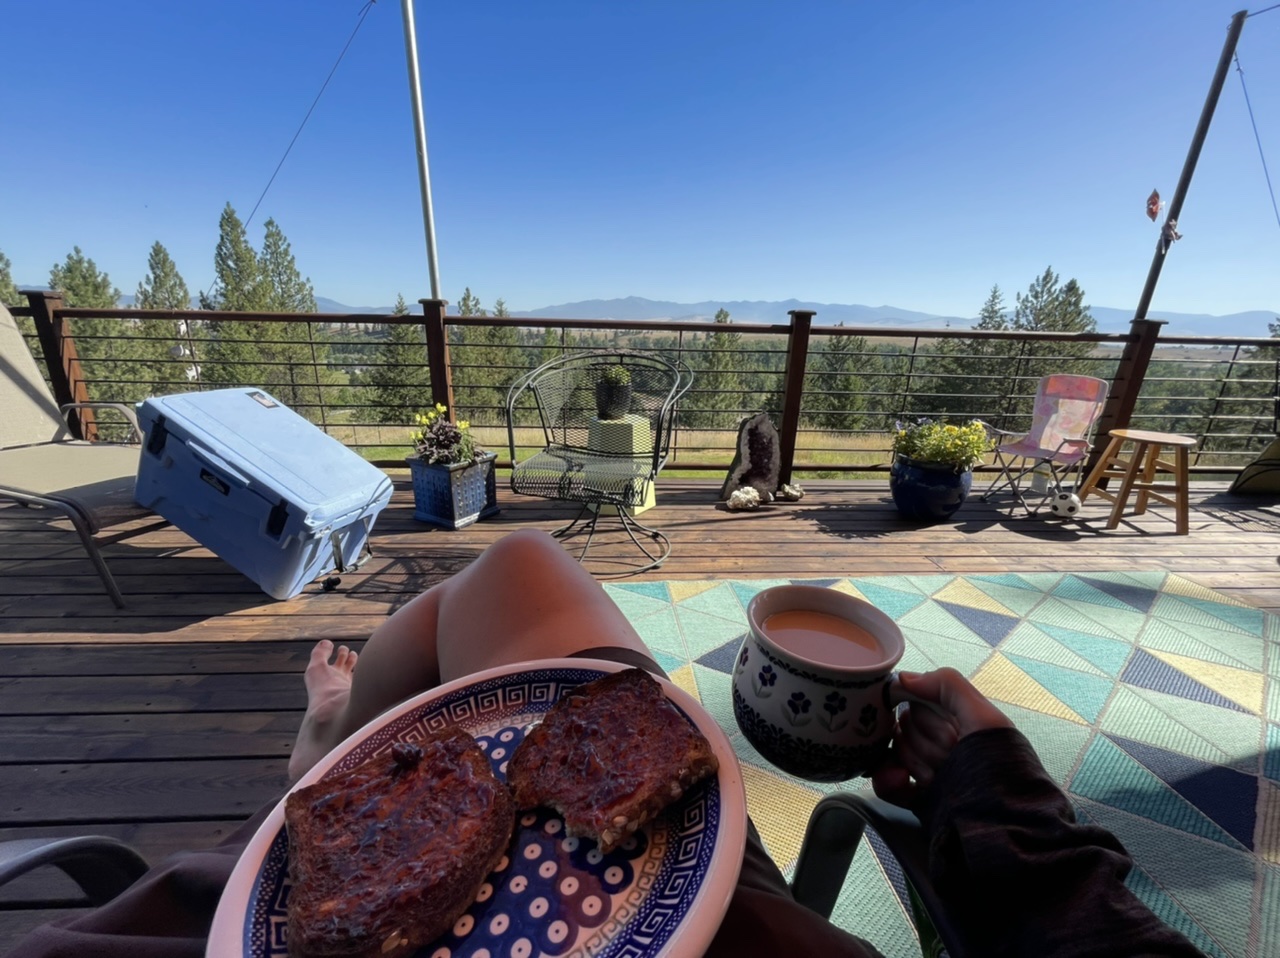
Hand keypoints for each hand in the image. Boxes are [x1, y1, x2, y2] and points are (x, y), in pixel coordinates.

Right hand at [872, 668, 1012, 808]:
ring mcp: (926, 770)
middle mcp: (938, 742)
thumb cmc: (999, 766)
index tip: (942, 728)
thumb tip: (903, 678)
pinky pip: (885, 782)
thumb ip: (948, 686)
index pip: (916, 702)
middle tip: (952, 757)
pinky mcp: (916, 797)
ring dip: (916, 765)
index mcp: (955, 719)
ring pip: (895, 753)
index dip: (924, 715)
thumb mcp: (985, 718)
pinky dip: (888, 781)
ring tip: (941, 778)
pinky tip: (901, 781)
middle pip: (904, 728)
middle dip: (925, 743)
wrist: (1003, 825)